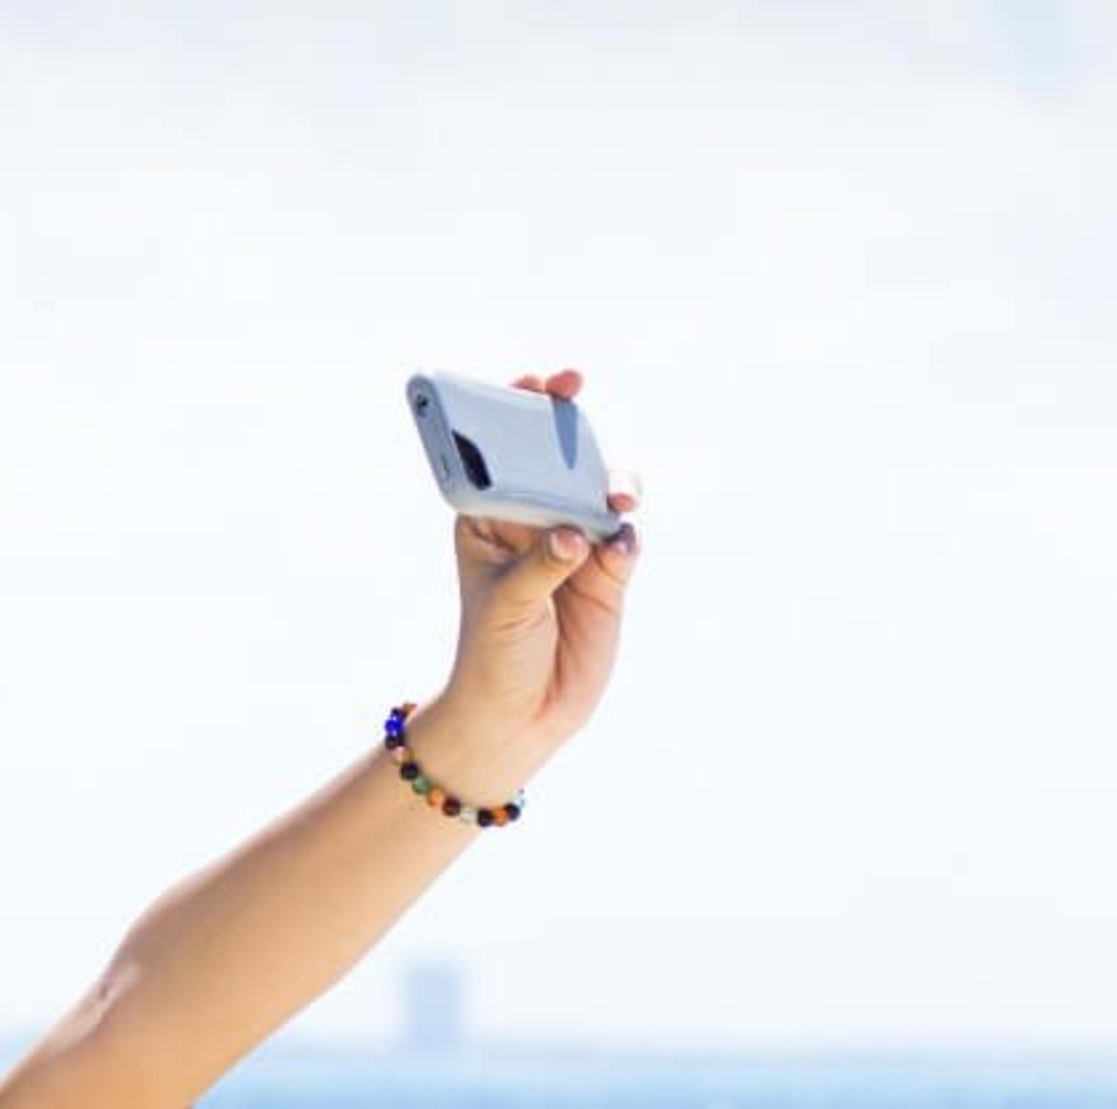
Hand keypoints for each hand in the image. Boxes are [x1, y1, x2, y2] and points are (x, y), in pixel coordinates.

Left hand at [414, 365, 643, 801]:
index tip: (536, 384)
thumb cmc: (492, 655)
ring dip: (614, 483)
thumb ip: (540, 566)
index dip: (520, 408)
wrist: (522, 716)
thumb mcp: (505, 606)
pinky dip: (626, 536)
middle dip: (573, 426)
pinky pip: (626, 538)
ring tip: (617, 500)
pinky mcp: (609, 573)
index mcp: (489, 517)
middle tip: (577, 394)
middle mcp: (535, 521)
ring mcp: (576, 544)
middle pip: (561, 456)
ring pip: (603, 490)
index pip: (503, 450)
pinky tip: (617, 549)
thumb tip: (576, 537)